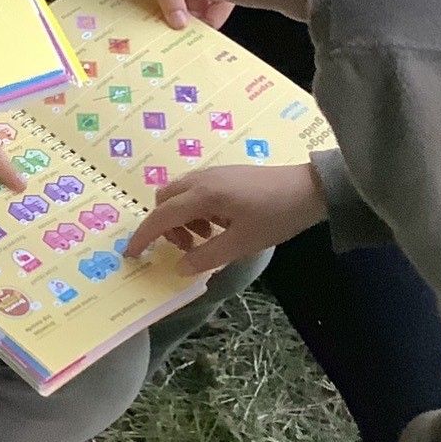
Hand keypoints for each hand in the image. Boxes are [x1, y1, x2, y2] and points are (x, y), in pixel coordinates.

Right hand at [124, 163, 324, 274]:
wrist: (309, 189)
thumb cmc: (276, 217)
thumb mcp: (242, 244)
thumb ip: (207, 257)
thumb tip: (178, 268)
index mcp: (202, 196)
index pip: (160, 216)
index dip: (143, 236)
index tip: (131, 254)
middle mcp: (201, 180)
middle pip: (164, 200)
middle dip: (165, 225)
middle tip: (187, 247)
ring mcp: (213, 174)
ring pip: (179, 195)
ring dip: (182, 218)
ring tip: (207, 238)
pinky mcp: (224, 174)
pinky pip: (195, 191)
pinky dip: (195, 209)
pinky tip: (220, 224)